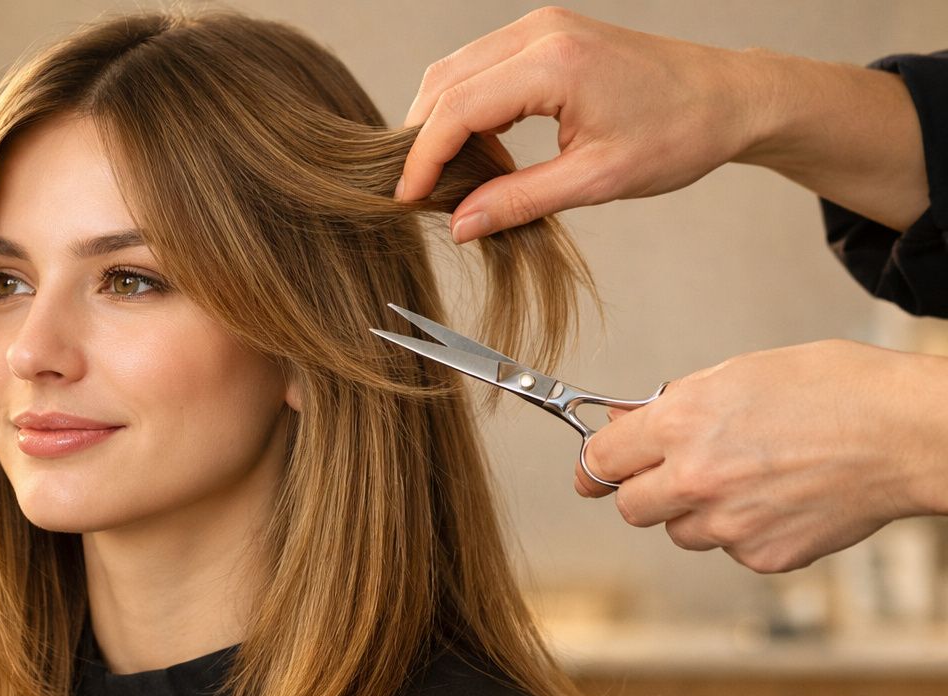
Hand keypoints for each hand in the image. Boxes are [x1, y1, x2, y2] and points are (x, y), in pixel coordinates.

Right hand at [400, 7, 926, 239]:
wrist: (731, 96)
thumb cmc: (679, 134)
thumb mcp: (597, 181)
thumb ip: (520, 201)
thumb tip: (460, 226)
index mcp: (554, 63)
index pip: (457, 109)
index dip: (423, 158)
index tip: (407, 200)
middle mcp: (539, 33)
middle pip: (444, 81)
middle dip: (422, 138)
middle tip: (418, 193)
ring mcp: (541, 27)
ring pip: (456, 71)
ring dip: (441, 122)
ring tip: (445, 177)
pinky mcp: (546, 35)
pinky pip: (482, 67)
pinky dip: (466, 107)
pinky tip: (475, 149)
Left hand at [575, 341, 947, 572]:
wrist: (909, 435)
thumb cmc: (836, 390)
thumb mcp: (741, 373)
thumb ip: (674, 405)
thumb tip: (623, 423)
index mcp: (683, 424)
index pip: (602, 459)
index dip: (595, 465)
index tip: (592, 472)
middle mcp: (696, 479)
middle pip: (631, 506)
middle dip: (647, 490)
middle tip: (680, 473)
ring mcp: (729, 525)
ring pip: (682, 532)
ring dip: (699, 512)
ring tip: (754, 478)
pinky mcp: (763, 556)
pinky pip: (731, 550)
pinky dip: (746, 531)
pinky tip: (784, 499)